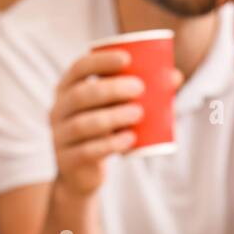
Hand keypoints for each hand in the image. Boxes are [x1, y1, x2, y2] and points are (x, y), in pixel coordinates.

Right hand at [48, 50, 165, 198]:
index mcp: (67, 89)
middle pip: (81, 95)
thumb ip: (140, 95)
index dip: (101, 61)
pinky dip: (110, 145)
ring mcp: (59, 136)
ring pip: (83, 124)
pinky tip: (130, 140)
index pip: (79, 67)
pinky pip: (87, 151)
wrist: (82, 174)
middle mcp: (58, 110)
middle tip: (140, 88)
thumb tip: (175, 77)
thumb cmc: (104, 132)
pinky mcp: (67, 160)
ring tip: (138, 114)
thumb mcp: (115, 111)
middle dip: (111, 89)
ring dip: (113, 116)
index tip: (127, 59)